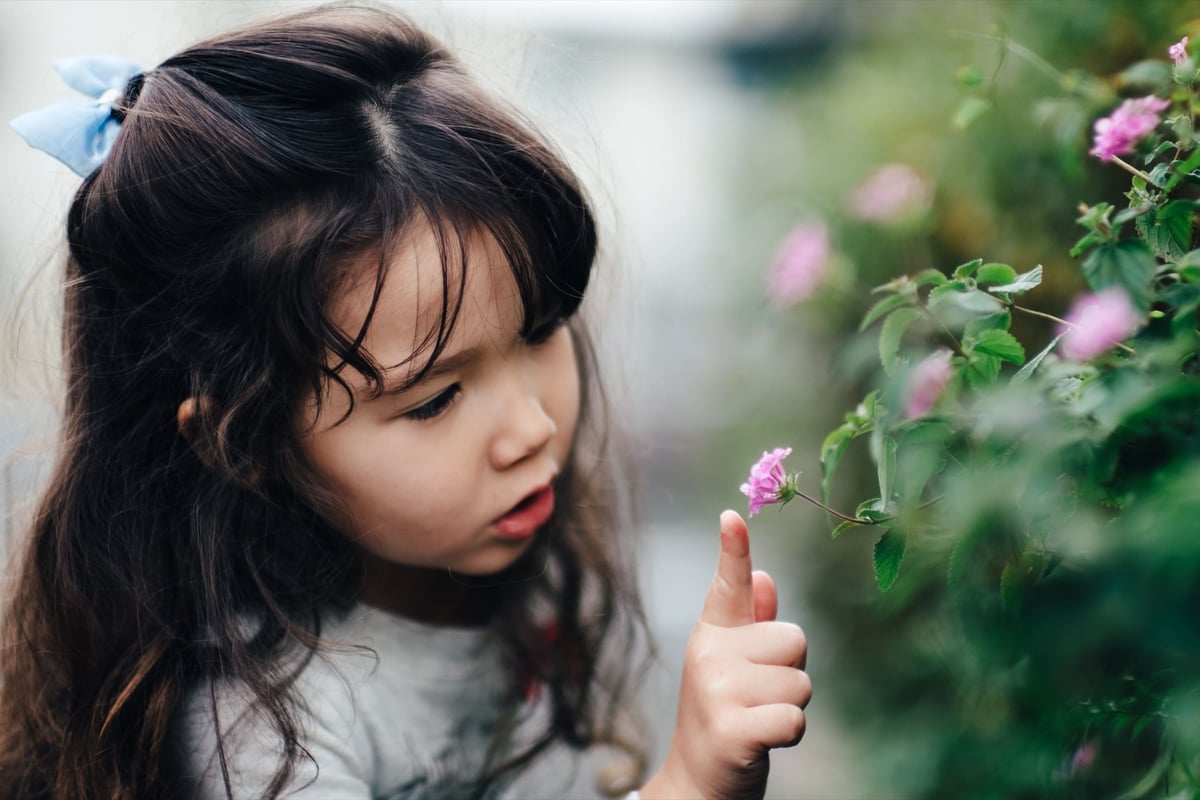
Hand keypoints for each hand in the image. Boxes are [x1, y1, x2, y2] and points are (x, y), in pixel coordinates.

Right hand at [642, 510, 810, 799]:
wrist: (697, 783)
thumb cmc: (725, 719)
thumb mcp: (733, 668)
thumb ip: (751, 625)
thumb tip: (764, 578)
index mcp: (712, 635)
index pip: (727, 585)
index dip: (734, 550)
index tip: (732, 516)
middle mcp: (709, 655)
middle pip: (795, 641)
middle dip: (791, 673)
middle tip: (758, 698)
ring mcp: (716, 690)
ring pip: (800, 683)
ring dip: (791, 708)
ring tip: (758, 720)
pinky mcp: (732, 728)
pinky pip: (794, 717)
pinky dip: (788, 734)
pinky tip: (761, 741)